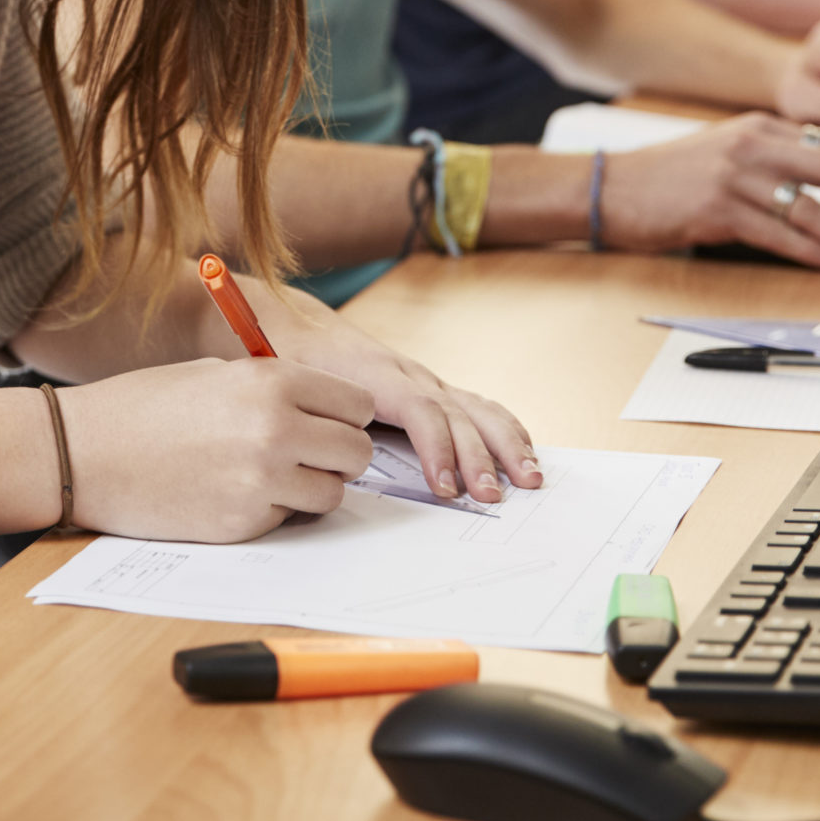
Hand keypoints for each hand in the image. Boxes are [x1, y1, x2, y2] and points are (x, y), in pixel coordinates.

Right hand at [55, 356, 375, 542]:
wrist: (83, 452)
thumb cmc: (144, 405)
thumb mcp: (218, 373)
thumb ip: (278, 390)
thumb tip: (329, 414)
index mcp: (271, 381)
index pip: (357, 405)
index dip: (344, 415)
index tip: (327, 420)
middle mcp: (275, 430)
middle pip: (356, 453)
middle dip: (337, 455)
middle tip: (307, 452)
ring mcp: (261, 482)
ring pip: (332, 494)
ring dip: (312, 487)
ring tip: (268, 473)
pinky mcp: (243, 524)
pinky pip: (289, 520)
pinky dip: (273, 510)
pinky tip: (231, 491)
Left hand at [256, 281, 540, 505]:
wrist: (291, 324)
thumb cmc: (290, 360)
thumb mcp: (291, 388)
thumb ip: (313, 416)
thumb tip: (328, 459)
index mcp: (376, 375)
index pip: (421, 411)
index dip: (437, 449)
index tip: (444, 488)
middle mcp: (409, 374)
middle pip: (457, 413)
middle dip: (482, 456)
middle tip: (493, 496)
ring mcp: (423, 380)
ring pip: (475, 408)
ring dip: (505, 444)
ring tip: (528, 479)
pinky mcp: (429, 388)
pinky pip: (476, 406)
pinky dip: (504, 430)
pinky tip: (525, 454)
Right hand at [597, 113, 819, 271]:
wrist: (611, 187)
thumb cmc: (666, 178)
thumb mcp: (724, 151)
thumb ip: (770, 159)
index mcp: (757, 127)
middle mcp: (750, 144)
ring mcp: (734, 176)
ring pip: (812, 206)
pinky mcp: (717, 209)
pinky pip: (779, 231)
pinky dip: (812, 249)